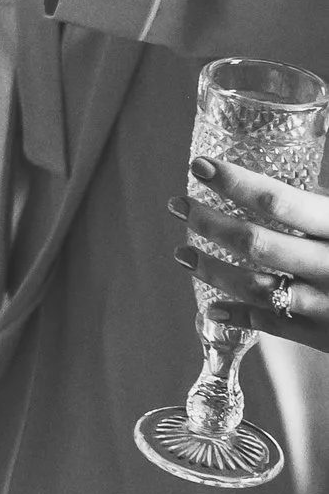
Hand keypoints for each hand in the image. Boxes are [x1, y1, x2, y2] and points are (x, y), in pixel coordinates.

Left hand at [180, 155, 328, 349]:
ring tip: (183, 252)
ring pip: (254, 286)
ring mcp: (328, 305)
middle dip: (208, 221)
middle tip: (179, 204)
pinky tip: (210, 307)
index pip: (279, 199)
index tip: (199, 166)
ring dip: (210, 269)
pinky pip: (271, 327)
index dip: (234, 181)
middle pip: (255, 242)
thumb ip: (326, 202)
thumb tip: (298, 155)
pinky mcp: (326, 338)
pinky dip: (235, 316)